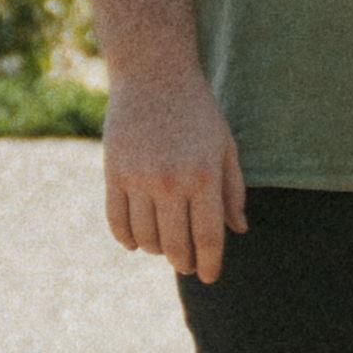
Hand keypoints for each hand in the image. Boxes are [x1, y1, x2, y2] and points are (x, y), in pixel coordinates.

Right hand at [101, 58, 247, 280]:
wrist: (154, 75)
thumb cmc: (198, 112)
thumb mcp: (225, 147)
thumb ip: (233, 191)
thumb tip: (238, 231)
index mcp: (204, 177)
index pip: (209, 238)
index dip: (210, 264)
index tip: (209, 277)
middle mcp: (171, 182)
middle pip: (175, 245)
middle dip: (183, 262)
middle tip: (186, 264)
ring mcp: (139, 179)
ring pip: (145, 239)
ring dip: (156, 250)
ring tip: (164, 246)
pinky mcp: (114, 174)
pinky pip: (117, 222)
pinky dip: (127, 239)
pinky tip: (136, 242)